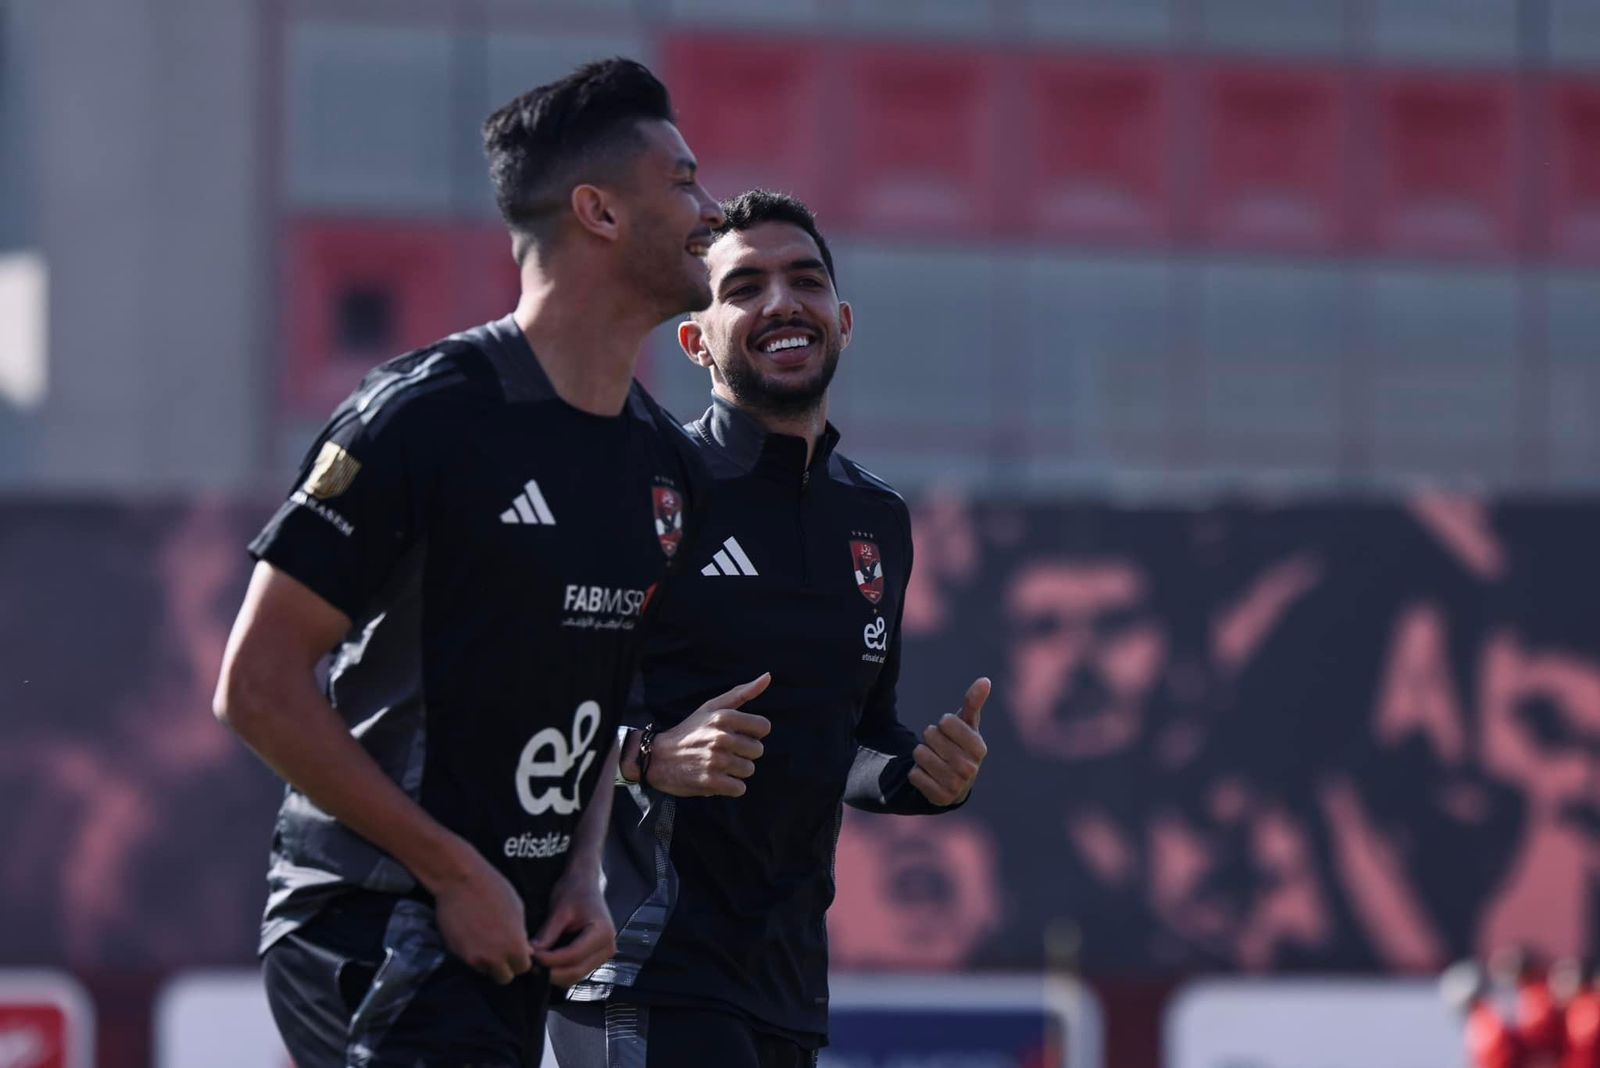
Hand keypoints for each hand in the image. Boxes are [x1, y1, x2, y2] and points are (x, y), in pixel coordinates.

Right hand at [429, 842, 532, 984]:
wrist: (460, 880)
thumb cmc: (494, 889)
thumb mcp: (517, 909)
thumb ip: (520, 934)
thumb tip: (525, 951)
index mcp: (514, 947)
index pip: (522, 968)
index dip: (520, 960)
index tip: (517, 951)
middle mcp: (495, 958)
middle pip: (504, 977)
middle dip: (504, 966)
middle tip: (501, 950)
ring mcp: (474, 958)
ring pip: (485, 970)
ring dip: (487, 961)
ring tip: (484, 940)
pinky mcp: (457, 953)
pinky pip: (469, 961)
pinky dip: (472, 954)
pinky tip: (472, 936)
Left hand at [531, 866, 616, 986]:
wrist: (586, 883)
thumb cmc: (575, 890)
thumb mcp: (560, 910)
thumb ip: (547, 934)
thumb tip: (530, 955)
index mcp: (602, 933)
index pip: (572, 955)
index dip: (549, 960)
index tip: (529, 957)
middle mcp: (608, 948)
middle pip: (575, 971)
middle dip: (550, 971)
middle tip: (529, 965)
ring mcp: (603, 955)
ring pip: (575, 975)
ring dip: (554, 973)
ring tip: (535, 963)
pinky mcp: (595, 958)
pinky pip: (576, 971)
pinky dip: (560, 970)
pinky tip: (545, 961)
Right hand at [648, 673, 771, 796]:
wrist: (657, 757)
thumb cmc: (689, 731)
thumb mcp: (711, 707)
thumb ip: (742, 693)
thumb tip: (767, 677)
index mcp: (724, 717)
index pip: (763, 727)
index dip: (753, 733)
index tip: (738, 735)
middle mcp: (721, 737)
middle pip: (758, 750)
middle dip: (744, 753)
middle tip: (725, 751)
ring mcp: (716, 760)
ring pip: (749, 770)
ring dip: (736, 770)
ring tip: (719, 765)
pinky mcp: (711, 781)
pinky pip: (739, 788)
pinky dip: (730, 786)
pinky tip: (717, 778)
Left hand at [909, 677, 989, 806]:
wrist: (953, 782)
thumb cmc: (960, 745)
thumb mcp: (967, 724)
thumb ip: (973, 702)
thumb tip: (985, 680)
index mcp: (979, 748)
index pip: (946, 721)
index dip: (943, 723)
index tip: (949, 732)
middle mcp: (970, 768)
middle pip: (930, 735)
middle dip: (929, 738)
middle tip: (939, 747)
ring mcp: (955, 785)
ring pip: (919, 754)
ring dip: (920, 754)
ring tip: (932, 760)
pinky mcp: (939, 798)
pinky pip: (914, 775)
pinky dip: (916, 772)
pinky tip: (928, 775)